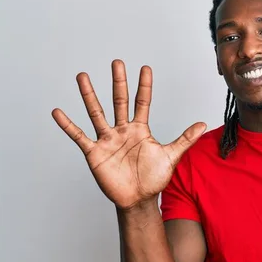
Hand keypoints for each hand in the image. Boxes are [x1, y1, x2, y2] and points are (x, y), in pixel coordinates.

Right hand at [52, 60, 206, 209]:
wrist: (138, 200)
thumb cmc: (153, 179)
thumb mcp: (171, 156)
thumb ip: (185, 139)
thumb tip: (203, 124)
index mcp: (140, 129)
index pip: (143, 102)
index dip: (145, 86)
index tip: (145, 68)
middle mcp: (123, 131)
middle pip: (120, 101)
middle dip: (119, 82)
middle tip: (116, 62)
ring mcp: (108, 140)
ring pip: (97, 113)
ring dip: (89, 95)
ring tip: (82, 76)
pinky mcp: (95, 152)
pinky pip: (79, 136)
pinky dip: (68, 125)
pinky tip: (58, 112)